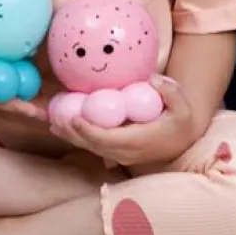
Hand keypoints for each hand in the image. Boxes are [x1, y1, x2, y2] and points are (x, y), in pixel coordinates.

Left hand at [49, 76, 196, 165]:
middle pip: (93, 146)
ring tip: (52, 122)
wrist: (183, 142)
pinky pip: (94, 146)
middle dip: (72, 134)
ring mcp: (121, 155)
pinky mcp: (117, 152)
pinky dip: (78, 136)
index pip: (107, 139)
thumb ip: (170, 92)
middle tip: (54, 118)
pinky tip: (65, 125)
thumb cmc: (181, 122)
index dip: (88, 131)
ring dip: (71, 136)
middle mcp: (126, 152)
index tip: (73, 116)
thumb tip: (153, 79)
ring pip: (91, 148)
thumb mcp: (183, 107)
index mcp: (139, 141)